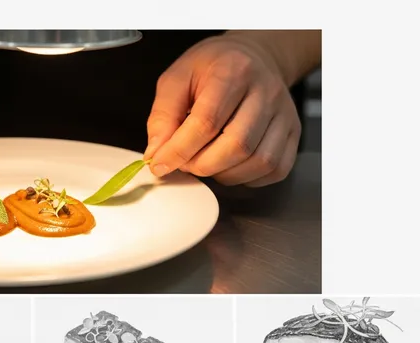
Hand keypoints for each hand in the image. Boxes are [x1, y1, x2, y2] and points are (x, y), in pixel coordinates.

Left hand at [144, 34, 301, 186]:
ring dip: (223, 173)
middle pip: (237, 145)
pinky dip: (247, 177)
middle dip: (201, 165)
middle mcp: (266, 91)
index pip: (207, 122)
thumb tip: (156, 154)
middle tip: (184, 162)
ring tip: (204, 161)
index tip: (160, 164)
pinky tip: (228, 165)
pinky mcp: (293, 133)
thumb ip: (162, 116)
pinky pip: (274, 169)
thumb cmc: (211, 69)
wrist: (251, 58)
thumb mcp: (176, 79)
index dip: (179, 150)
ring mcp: (284, 114)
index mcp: (233, 72)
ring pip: (258, 161)